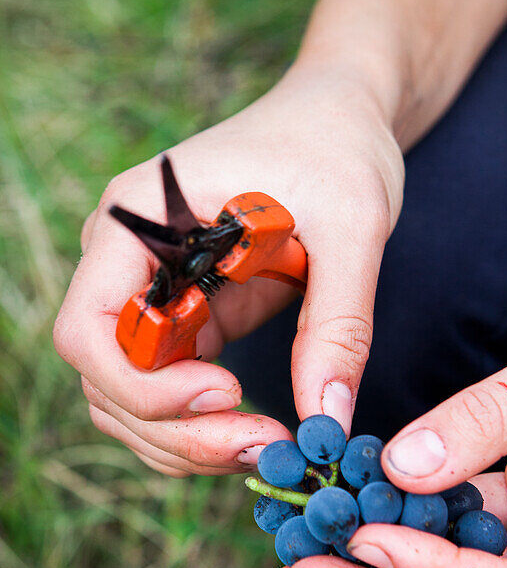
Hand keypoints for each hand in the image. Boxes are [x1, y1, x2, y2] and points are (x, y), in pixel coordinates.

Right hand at [53, 64, 403, 474]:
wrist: (341, 120)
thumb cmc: (338, 148)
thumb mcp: (353, 226)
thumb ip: (339, 324)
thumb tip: (328, 421)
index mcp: (139, 218)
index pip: (90, 328)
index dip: (142, 384)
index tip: (227, 394)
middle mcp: (128, 262)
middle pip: (107, 380)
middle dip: (178, 430)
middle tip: (266, 448)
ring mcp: (153, 295)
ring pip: (132, 401)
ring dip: (189, 442)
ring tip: (272, 447)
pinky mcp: (189, 320)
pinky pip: (171, 394)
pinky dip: (205, 429)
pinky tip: (263, 434)